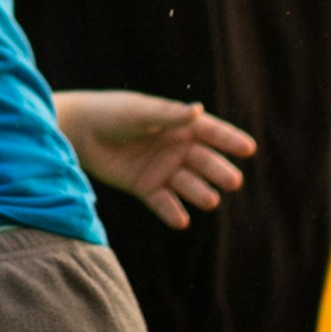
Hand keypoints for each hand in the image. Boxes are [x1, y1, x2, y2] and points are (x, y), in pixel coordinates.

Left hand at [54, 89, 254, 229]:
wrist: (80, 131)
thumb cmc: (113, 113)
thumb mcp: (141, 112)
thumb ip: (168, 115)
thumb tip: (198, 111)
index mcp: (180, 125)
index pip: (211, 133)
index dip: (230, 140)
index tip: (249, 149)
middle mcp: (176, 149)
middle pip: (204, 162)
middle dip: (219, 171)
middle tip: (232, 181)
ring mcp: (163, 170)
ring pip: (188, 184)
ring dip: (200, 193)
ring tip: (210, 200)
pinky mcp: (146, 188)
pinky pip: (164, 202)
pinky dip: (172, 212)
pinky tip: (180, 220)